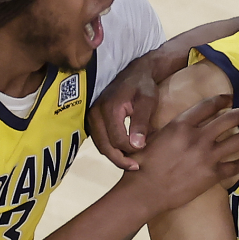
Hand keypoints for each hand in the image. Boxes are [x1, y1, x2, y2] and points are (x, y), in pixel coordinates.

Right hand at [87, 56, 159, 170]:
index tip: (144, 150)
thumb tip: (137, 146)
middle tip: (136, 167)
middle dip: (120, 159)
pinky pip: (99, 140)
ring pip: (100, 145)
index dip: (131, 150)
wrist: (134, 72)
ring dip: (114, 156)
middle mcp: (95, 113)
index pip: (117, 140)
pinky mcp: (92, 119)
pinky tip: (123, 151)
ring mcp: (91, 116)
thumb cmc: (143, 86)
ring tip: (130, 162)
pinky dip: (110, 148)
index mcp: (109, 109)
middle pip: (105, 146)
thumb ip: (141, 123)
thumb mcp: (147, 102)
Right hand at [126, 94, 238, 211]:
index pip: (209, 105)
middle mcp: (197, 137)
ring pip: (238, 140)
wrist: (146, 190)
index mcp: (181, 125)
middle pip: (229, 119)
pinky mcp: (212, 175)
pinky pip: (235, 166)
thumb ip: (173, 127)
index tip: (229, 98)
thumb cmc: (143, 164)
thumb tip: (183, 123)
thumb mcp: (155, 136)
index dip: (222, 99)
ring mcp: (207, 156)